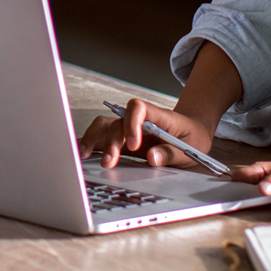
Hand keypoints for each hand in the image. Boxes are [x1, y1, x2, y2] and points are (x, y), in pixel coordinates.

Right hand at [77, 97, 214, 169]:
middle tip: (109, 162)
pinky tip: (79, 153)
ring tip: (84, 156)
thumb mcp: (190, 149)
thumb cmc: (191, 138)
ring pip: (104, 126)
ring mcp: (127, 127)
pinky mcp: (121, 138)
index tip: (134, 145)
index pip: (138, 108)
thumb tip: (152, 157)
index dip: (132, 124)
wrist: (191, 132)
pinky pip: (101, 135)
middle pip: (117, 122)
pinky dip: (89, 142)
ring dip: (93, 139)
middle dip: (110, 142)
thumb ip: (171, 153)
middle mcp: (138, 119)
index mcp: (158, 115)